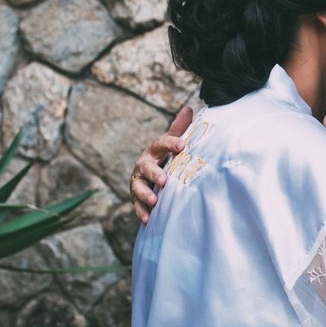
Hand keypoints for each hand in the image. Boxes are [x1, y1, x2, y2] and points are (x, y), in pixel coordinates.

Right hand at [131, 106, 191, 223]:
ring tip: (155, 201)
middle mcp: (143, 164)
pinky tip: (148, 219)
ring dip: (145, 194)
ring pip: (139, 187)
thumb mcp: (172, 142)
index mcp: (154, 150)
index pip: (161, 143)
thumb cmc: (166, 156)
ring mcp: (138, 181)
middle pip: (146, 168)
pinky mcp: (137, 197)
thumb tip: (189, 108)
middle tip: (164, 180)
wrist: (151, 174)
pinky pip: (137, 205)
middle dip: (154, 173)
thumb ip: (179, 129)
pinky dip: (142, 212)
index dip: (171, 143)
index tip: (183, 145)